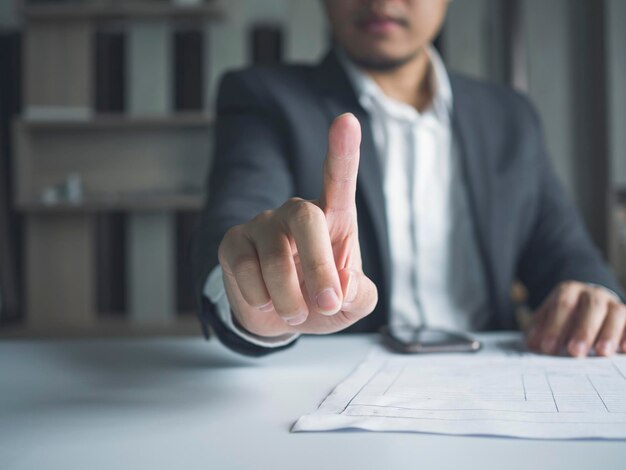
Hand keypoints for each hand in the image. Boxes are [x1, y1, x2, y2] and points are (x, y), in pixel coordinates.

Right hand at [217, 113, 377, 337]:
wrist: (278, 318)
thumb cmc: (320, 300)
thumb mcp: (351, 304)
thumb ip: (360, 294)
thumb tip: (343, 284)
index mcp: (333, 218)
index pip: (338, 180)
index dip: (343, 152)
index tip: (347, 120)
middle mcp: (296, 213)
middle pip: (305, 218)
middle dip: (318, 265)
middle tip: (328, 303)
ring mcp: (262, 224)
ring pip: (274, 255)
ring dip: (290, 297)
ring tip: (297, 313)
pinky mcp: (233, 242)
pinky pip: (243, 268)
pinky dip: (261, 298)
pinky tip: (266, 302)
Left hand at [526, 281, 625, 356]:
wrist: (585, 306)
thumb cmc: (562, 319)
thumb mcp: (546, 320)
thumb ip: (539, 331)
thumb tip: (533, 346)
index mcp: (568, 291)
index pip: (563, 305)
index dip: (555, 326)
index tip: (548, 348)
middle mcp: (593, 294)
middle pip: (591, 307)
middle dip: (583, 330)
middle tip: (575, 352)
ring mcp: (613, 304)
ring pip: (616, 313)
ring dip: (609, 333)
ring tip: (602, 352)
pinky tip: (624, 350)